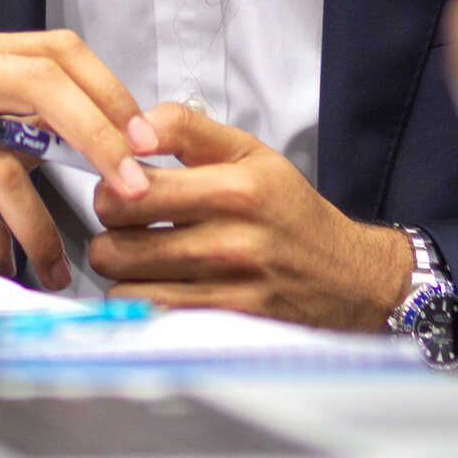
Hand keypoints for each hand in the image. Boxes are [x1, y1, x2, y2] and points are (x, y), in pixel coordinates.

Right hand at [0, 30, 159, 288]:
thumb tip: (113, 152)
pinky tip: (5, 262)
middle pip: (40, 83)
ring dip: (42, 224)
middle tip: (131, 186)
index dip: (109, 91)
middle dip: (98, 136)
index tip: (145, 139)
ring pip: (2, 162)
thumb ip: (30, 128)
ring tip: (59, 265)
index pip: (56, 50)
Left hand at [85, 103, 413, 329]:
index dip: (110, 189)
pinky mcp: (225, 328)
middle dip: (111, 233)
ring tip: (144, 258)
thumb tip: (131, 128)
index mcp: (235, 189)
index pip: (129, 192)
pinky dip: (143, 303)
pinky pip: (151, 318)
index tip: (121, 191)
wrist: (347, 276)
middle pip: (116, 245)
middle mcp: (232, 242)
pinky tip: (159, 285)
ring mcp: (228, 292)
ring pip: (124, 287)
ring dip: (125, 273)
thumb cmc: (289, 210)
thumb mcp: (248, 152)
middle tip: (127, 228)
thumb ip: (185, 128)